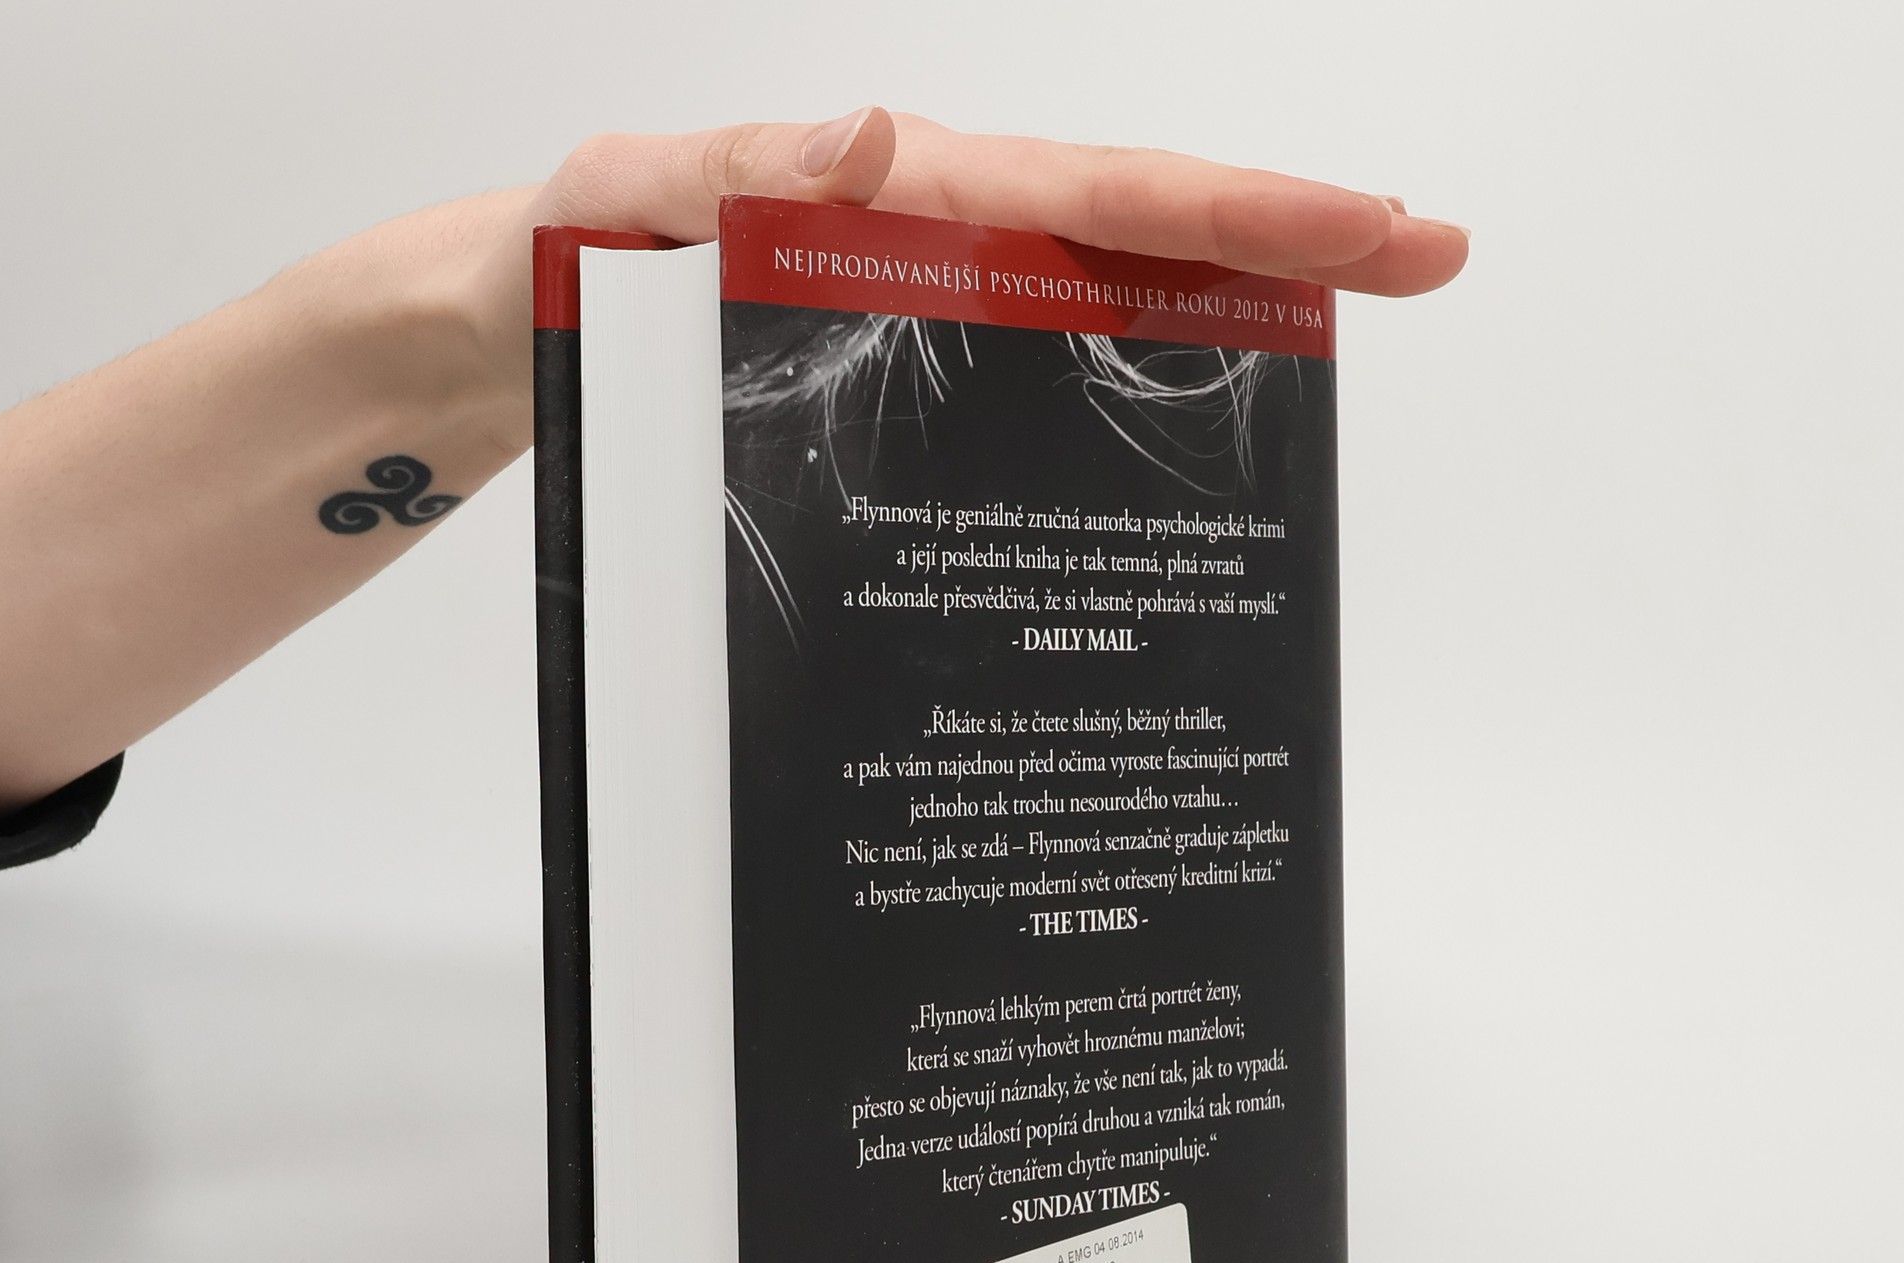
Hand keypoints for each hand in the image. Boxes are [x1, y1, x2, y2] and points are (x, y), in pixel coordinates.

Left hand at [472, 108, 1467, 435]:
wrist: (502, 341)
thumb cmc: (553, 268)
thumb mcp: (623, 210)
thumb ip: (736, 179)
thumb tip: (884, 146)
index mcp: (902, 198)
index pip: (1096, 195)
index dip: (1237, 210)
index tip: (1366, 226)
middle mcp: (935, 246)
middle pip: (1136, 237)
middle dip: (1282, 247)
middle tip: (1422, 261)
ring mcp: (926, 318)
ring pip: (1099, 311)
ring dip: (1220, 327)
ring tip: (1335, 357)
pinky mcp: (898, 381)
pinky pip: (1028, 382)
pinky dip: (1111, 401)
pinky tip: (1171, 453)